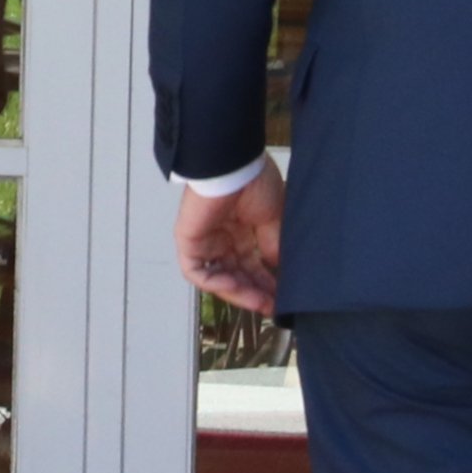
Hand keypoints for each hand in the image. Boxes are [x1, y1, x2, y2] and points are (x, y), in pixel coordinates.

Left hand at [175, 169, 286, 315]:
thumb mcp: (273, 218)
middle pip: (237, 275)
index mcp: (242, 230)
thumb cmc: (254, 182)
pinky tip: (237, 287)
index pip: (253, 265)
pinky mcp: (189, 242)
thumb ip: (272, 246)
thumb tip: (277, 268)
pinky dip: (216, 284)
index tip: (282, 298)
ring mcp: (205, 241)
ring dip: (239, 293)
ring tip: (260, 302)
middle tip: (273, 306)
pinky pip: (198, 272)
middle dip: (256, 292)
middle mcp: (223, 238)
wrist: (232, 165)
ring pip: (219, 278)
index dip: (267, 283)